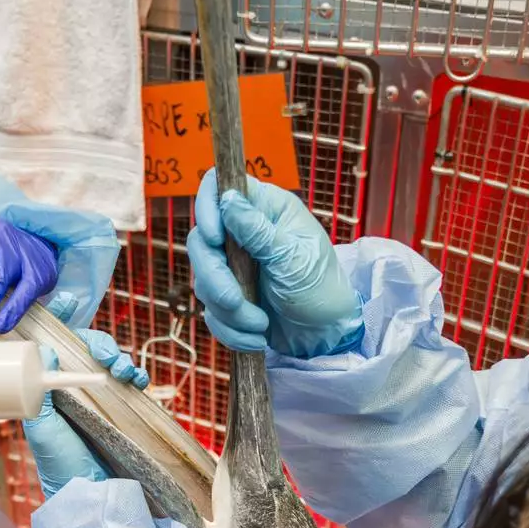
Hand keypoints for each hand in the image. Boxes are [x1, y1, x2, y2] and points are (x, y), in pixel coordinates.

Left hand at [24, 299, 148, 498]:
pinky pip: (130, 379)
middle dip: (98, 342)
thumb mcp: (42, 429)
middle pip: (87, 347)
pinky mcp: (122, 408)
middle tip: (104, 354)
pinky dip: (135, 372)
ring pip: (110, 359)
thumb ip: (39, 395)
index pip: (56, 345)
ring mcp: (99, 397)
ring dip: (118, 355)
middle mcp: (75, 388)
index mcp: (51, 389)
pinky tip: (136, 379)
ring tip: (121, 369)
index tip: (66, 301)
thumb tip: (46, 350)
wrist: (93, 496)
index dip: (61, 320)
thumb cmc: (61, 466)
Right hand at [186, 169, 363, 358]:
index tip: (213, 238)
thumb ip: (258, 231)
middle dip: (216, 279)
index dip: (207, 208)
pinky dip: (229, 328)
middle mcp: (243, 232)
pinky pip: (209, 310)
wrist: (327, 333)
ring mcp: (232, 265)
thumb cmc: (321, 286)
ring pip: (203, 280)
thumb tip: (228, 199)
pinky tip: (255, 338)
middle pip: (201, 243)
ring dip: (228, 310)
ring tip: (260, 324)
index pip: (220, 189)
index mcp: (265, 209)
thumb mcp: (293, 257)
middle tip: (234, 302)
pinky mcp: (227, 295)